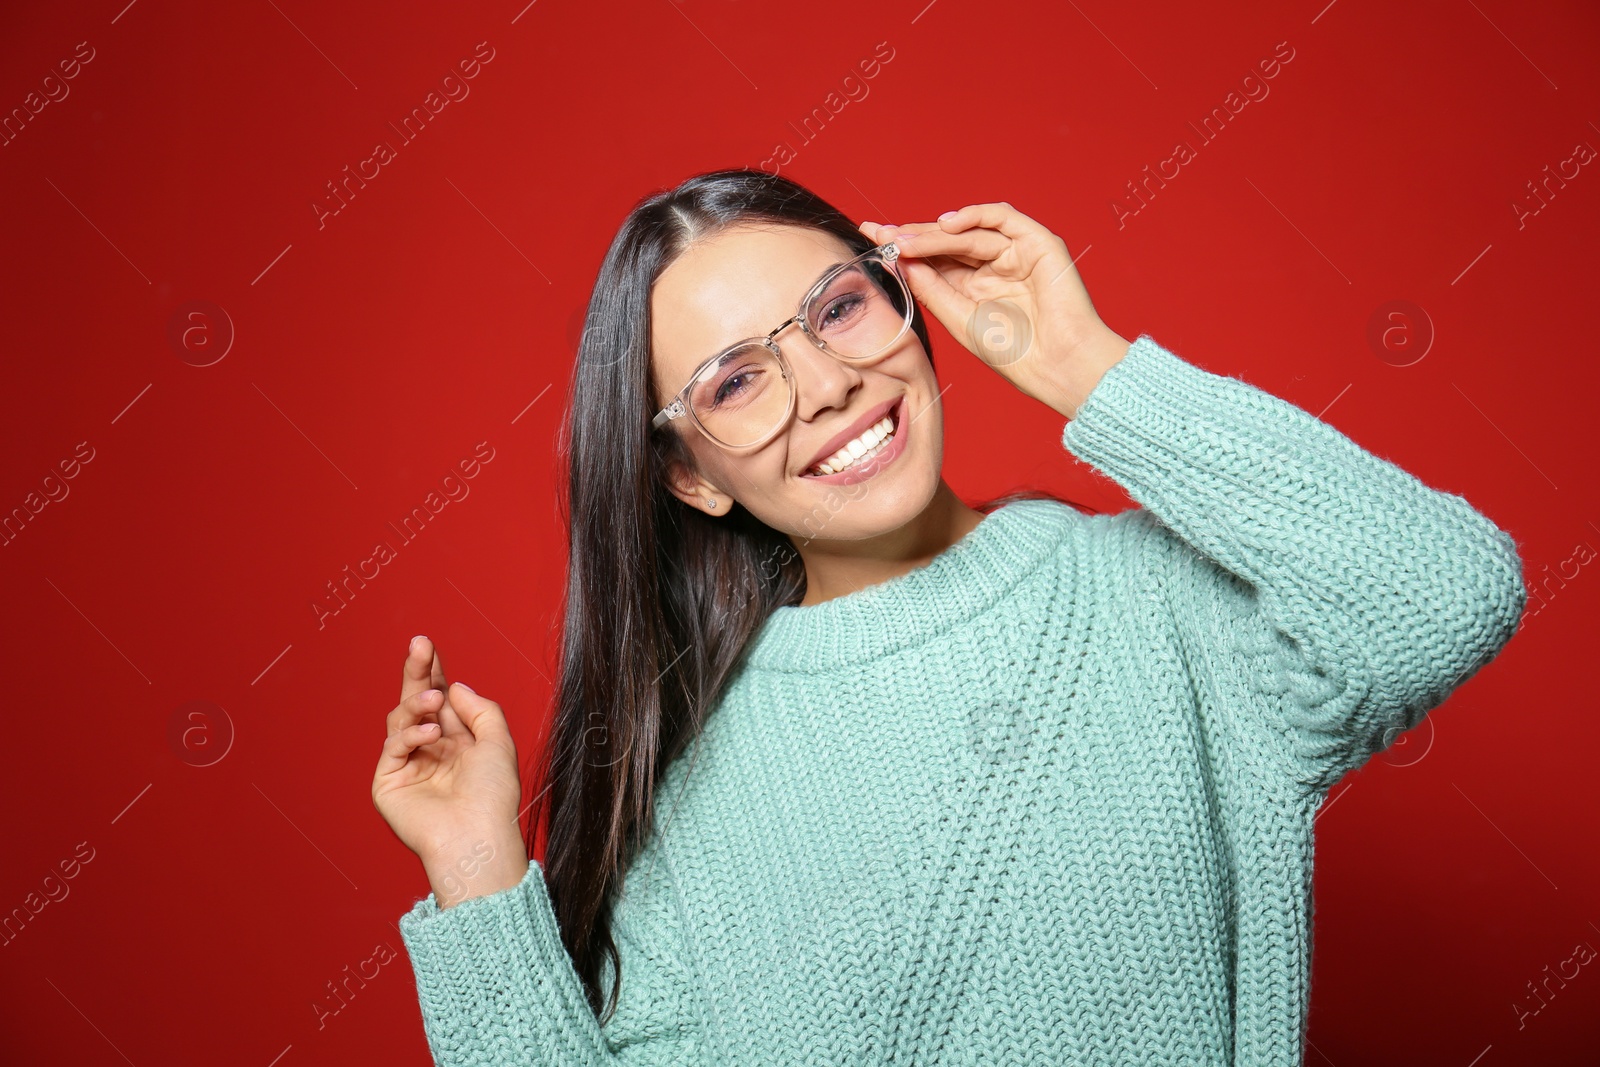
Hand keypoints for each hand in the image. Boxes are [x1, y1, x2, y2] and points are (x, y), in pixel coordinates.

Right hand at [371, 636, 527, 902]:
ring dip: (417, 704)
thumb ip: (480, 709)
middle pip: (417, 701)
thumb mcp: (498, 743)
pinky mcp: (388, 783)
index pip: (441, 698)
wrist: (477, 837)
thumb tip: (453, 686)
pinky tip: (431, 734)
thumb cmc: (493, 797)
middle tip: (419, 645)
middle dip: (417, 672)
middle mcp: (431, 750)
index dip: (434, 672)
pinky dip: (410, 734)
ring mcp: (408, 766)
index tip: (428, 645)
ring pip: (402, 719)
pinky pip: (393, 746)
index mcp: (457, 741)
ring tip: (434, 702)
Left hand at [860, 203, 1131, 418]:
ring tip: (907, 240)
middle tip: (882, 233)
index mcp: (972, 288)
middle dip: (913, 235)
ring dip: (936, 234)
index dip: (905, 247)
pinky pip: (1002, 218)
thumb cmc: (1015, 352)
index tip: (871, 236)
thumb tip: (900, 261)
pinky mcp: (1037, 243)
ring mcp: (1014, 253)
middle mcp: (992, 267)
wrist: (1057, 364)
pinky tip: (947, 223)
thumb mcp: (959, 319)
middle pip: (947, 242)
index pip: (934, 259)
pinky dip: (974, 215)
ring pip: (968, 233)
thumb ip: (931, 288)